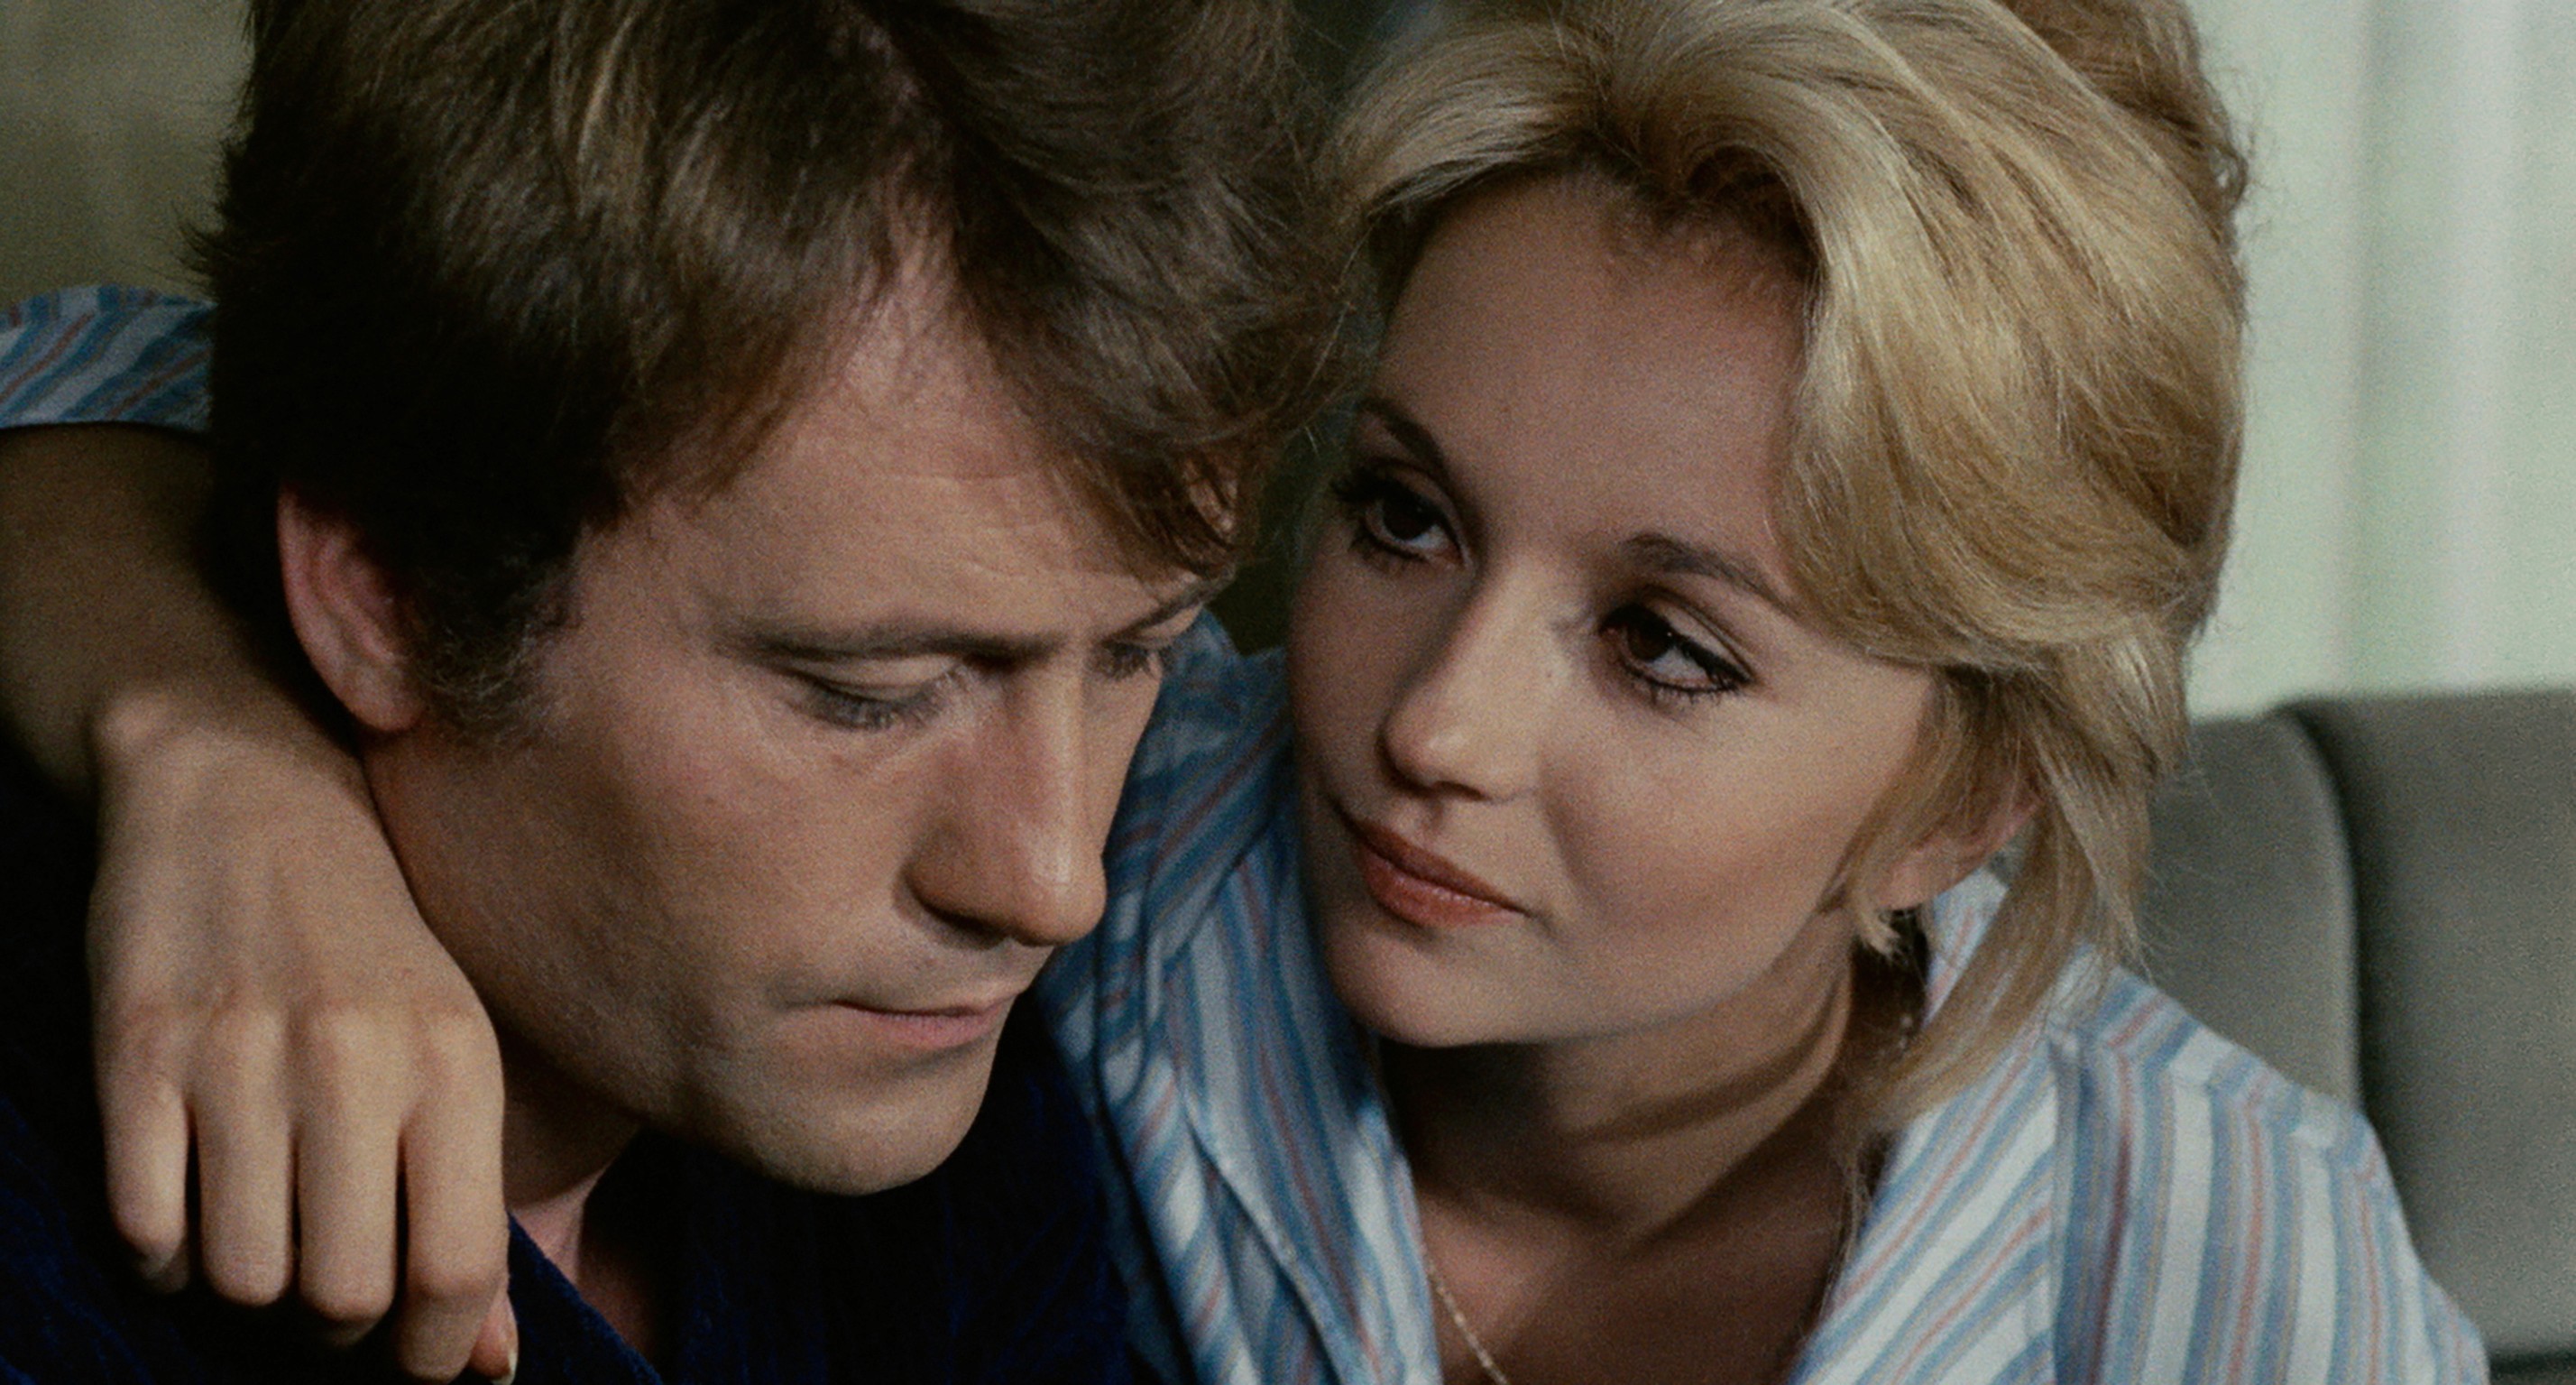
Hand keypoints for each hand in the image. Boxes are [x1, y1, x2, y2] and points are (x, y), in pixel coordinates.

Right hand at [87, 677, 516, 1380]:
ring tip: (266, 1243)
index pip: (458, 1267)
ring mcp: (238, 1056)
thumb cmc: (373, 937)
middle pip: (345, 1293)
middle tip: (334, 1294)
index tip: (425, 1364)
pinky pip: (144, 1227)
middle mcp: (352, 1061)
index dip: (440, 1351)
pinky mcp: (136, 1053)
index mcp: (453, 1061)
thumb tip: (489, 1369)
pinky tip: (188, 1215)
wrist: (247, 785)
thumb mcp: (453, 1044)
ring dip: (250, 1292)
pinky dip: (164, 1257)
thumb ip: (474, 1201)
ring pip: (240, 1274)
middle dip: (339, 1329)